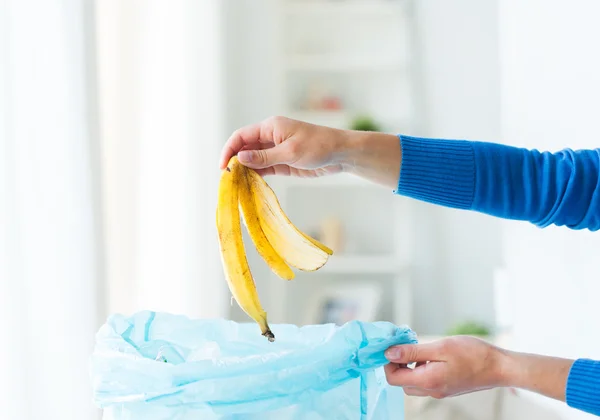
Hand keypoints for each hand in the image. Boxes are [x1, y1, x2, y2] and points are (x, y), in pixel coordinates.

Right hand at [219, 116, 347, 178]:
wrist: (341, 153)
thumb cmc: (318, 146)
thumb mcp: (290, 152)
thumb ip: (264, 157)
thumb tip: (240, 159)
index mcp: (270, 127)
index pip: (241, 136)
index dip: (229, 150)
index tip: (223, 167)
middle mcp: (270, 137)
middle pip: (245, 148)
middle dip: (234, 161)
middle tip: (227, 179)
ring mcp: (276, 150)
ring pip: (253, 159)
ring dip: (244, 170)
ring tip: (235, 185)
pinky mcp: (283, 162)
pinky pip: (264, 168)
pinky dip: (256, 175)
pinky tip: (249, 184)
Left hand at [384, 336, 573, 402]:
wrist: (500, 367)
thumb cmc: (474, 354)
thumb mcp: (440, 347)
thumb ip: (413, 352)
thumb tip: (389, 353)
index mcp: (428, 381)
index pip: (393, 378)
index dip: (388, 362)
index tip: (394, 346)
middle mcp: (432, 390)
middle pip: (401, 382)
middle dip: (398, 364)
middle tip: (406, 344)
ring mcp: (440, 391)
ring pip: (413, 382)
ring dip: (410, 366)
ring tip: (420, 348)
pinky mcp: (446, 388)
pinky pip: (425, 381)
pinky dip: (421, 368)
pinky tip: (431, 355)